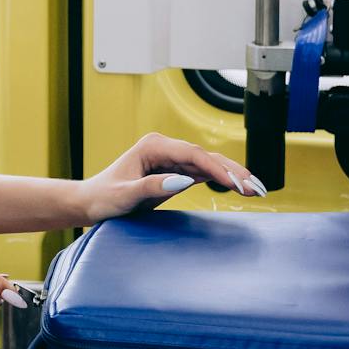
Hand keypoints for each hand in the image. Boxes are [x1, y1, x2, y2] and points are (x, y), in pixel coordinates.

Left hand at [78, 132, 265, 222]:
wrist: (92, 202)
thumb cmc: (103, 198)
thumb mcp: (125, 196)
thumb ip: (152, 187)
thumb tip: (184, 181)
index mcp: (153, 146)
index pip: (193, 154)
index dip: (217, 168)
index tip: (236, 184)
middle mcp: (164, 147)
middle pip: (206, 156)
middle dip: (233, 172)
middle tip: (257, 189)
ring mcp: (171, 158)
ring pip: (209, 163)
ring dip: (232, 176)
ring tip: (256, 190)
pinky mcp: (174, 170)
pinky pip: (203, 172)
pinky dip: (222, 180)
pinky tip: (240, 188)